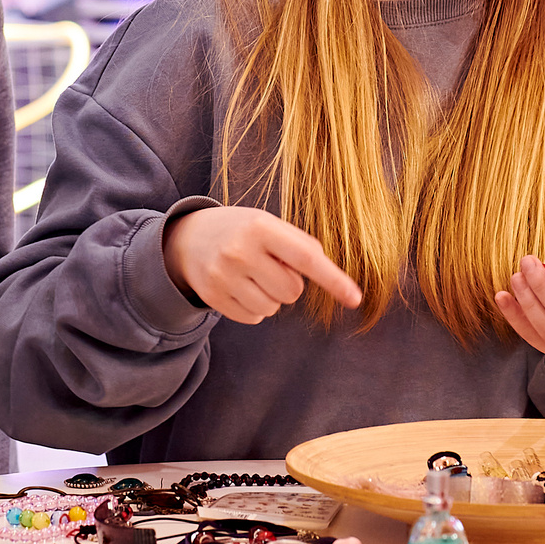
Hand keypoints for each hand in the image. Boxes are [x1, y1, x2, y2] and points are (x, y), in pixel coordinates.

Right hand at [163, 204, 361, 323]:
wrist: (189, 238)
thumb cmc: (242, 231)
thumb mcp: (268, 224)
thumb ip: (299, 245)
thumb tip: (329, 274)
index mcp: (260, 227)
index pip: (306, 258)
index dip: (333, 279)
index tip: (355, 298)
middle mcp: (240, 252)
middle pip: (292, 291)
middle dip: (288, 283)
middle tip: (270, 266)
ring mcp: (223, 276)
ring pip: (273, 308)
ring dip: (271, 297)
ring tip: (252, 276)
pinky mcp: (212, 297)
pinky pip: (254, 318)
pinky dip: (254, 308)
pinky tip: (240, 288)